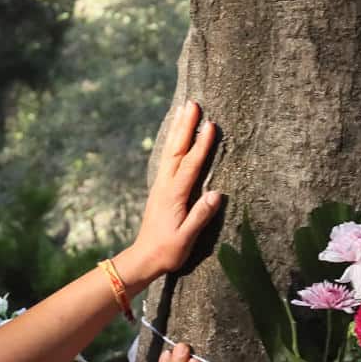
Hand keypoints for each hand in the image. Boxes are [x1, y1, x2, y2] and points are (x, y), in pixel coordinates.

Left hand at [121, 101, 223, 281]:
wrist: (144, 258)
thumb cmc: (167, 251)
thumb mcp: (186, 239)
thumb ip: (200, 216)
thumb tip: (216, 194)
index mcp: (173, 196)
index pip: (190, 165)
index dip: (201, 145)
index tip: (210, 125)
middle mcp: (165, 186)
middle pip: (176, 150)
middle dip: (185, 126)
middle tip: (192, 103)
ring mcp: (161, 185)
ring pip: (170, 151)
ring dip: (177, 129)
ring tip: (183, 109)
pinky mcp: (160, 189)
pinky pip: (167, 159)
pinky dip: (172, 142)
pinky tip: (176, 135)